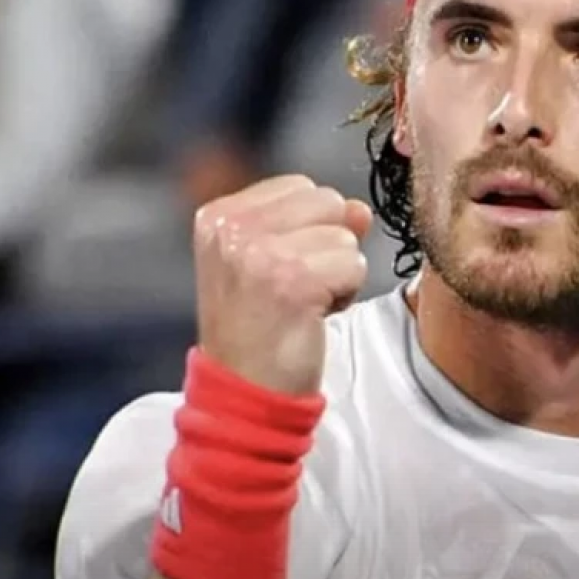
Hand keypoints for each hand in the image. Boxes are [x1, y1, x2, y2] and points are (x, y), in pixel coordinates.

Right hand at [193, 175, 371, 396]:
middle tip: (296, 289)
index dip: (309, 229)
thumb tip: (360, 208)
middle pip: (328, 201)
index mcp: (219, 215)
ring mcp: (261, 253)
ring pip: (346, 236)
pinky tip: (313, 317)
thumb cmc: (258, 330)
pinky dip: (345, 297)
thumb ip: (310, 224)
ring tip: (303, 305)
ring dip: (338, 275)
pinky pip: (355, 266)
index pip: (300, 187)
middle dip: (328, 246)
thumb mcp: (270, 263)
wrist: (244, 391)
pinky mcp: (294, 281)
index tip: (281, 271)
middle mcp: (234, 228)